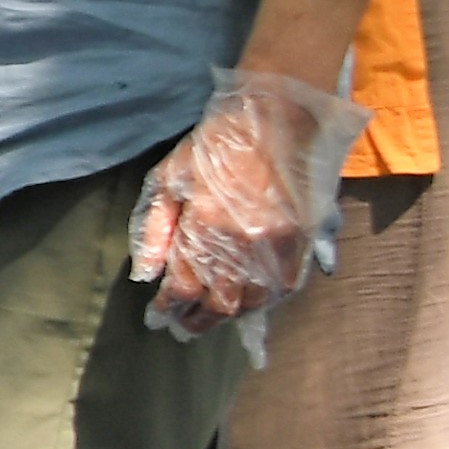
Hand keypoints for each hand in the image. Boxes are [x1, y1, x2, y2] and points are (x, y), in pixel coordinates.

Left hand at [124, 66, 371, 341]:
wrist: (273, 120)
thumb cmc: (214, 147)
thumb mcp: (168, 179)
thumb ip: (154, 230)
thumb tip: (146, 275)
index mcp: (206, 225)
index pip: (183, 287)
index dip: (168, 308)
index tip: (157, 317)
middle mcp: (244, 242)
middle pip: (220, 303)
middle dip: (197, 320)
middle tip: (182, 328)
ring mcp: (278, 244)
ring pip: (253, 302)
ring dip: (230, 315)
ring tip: (211, 318)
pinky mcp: (302, 240)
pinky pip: (284, 287)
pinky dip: (263, 301)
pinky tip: (247, 303)